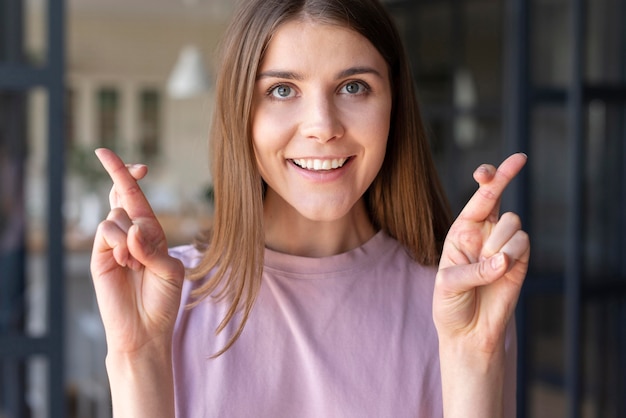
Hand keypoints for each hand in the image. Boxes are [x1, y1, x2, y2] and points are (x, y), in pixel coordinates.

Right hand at [90, 148, 183, 353]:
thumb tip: (133, 229)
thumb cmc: (162, 300)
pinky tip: (127, 263)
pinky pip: (107, 232)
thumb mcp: (170, 270)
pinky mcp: (99, 256)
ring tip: (136, 263)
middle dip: (121, 177)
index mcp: (151, 233)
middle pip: (122, 195)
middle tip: (111, 165)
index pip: (137, 198)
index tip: (137, 162)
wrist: (144, 329)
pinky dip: (121, 243)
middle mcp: (131, 234)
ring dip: (131, 236)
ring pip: (117, 216)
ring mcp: (113, 244)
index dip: (131, 176)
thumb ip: (153, 248)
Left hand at [433, 153, 529, 353]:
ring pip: (513, 222)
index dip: (492, 176)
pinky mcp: (521, 261)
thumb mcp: (448, 286)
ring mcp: (505, 246)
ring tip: (488, 267)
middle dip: (502, 182)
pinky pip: (524, 244)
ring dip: (499, 243)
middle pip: (499, 197)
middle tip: (504, 179)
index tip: (506, 162)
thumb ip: (473, 271)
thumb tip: (504, 261)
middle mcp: (485, 233)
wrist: (469, 332)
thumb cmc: (450, 304)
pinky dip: (512, 256)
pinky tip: (502, 272)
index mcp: (462, 230)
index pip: (480, 197)